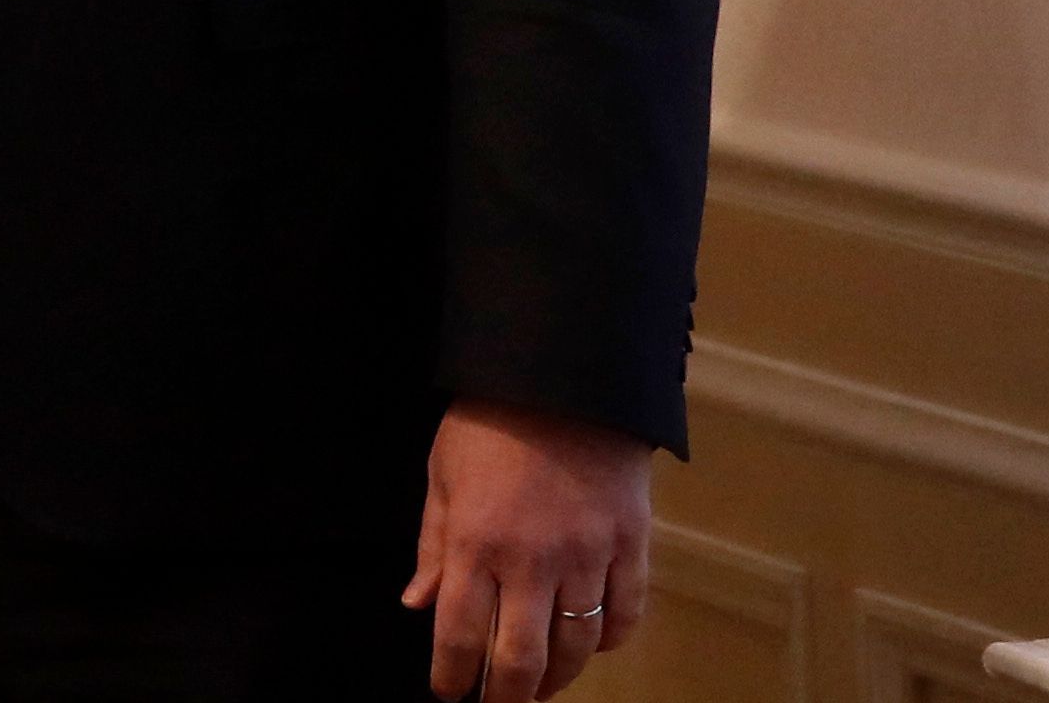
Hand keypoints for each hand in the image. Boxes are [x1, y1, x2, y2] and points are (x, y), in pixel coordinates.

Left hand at [404, 401, 652, 700]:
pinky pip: (624, 615)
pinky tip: (589, 644)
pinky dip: (607, 640)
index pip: (461, 635)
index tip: (449, 693)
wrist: (566, 377)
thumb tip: (417, 605)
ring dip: (557, 677)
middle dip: (508, 697)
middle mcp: (532, 560)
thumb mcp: (443, 476)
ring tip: (540, 684)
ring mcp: (588, 556)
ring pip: (577, 647)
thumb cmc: (490, 423)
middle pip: (522, 659)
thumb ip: (433, 547)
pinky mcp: (631, 546)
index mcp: (476, 542)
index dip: (453, 676)